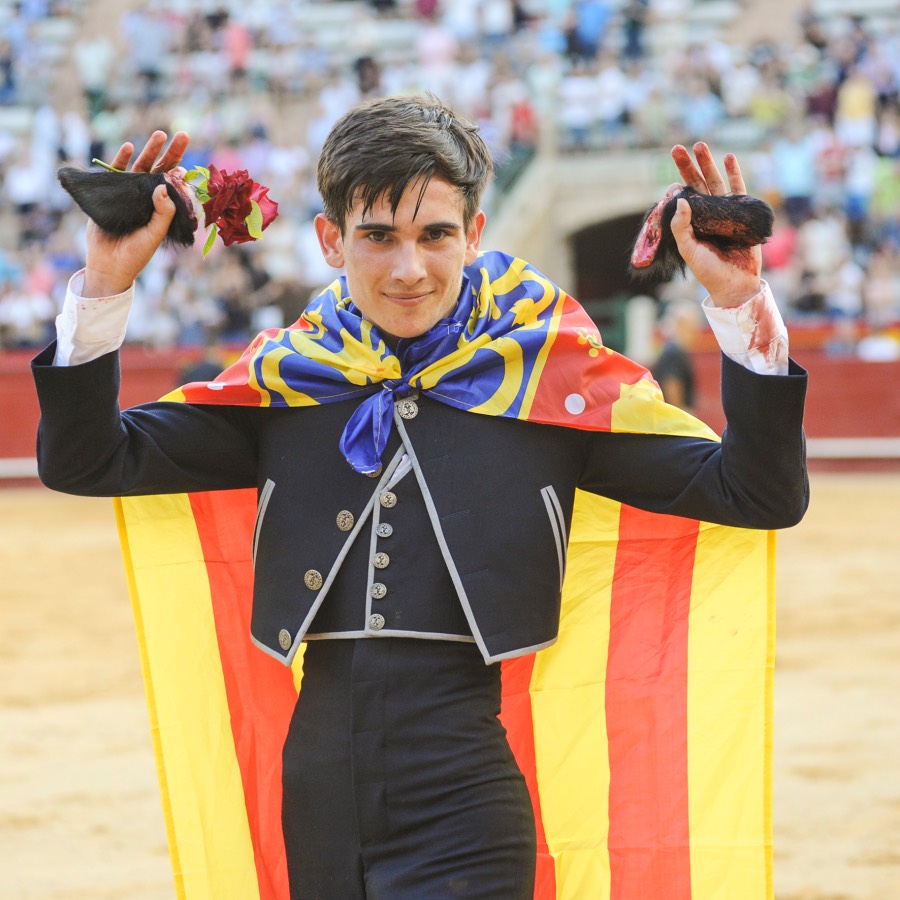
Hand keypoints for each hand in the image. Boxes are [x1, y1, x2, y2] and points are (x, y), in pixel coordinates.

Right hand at [83, 130, 190, 297]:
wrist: (108, 264)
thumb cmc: (135, 254)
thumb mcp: (154, 234)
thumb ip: (162, 213)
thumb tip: (164, 184)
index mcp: (161, 208)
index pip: (174, 186)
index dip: (181, 174)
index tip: (188, 164)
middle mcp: (147, 197)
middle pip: (160, 170)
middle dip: (170, 153)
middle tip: (182, 135)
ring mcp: (129, 193)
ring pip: (141, 167)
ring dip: (150, 150)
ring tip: (160, 134)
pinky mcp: (109, 192)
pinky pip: (116, 172)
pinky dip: (121, 159)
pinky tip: (130, 147)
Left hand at [669, 142, 761, 307]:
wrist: (736, 283)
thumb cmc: (709, 271)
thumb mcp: (690, 251)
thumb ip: (681, 228)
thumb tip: (680, 200)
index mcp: (690, 224)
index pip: (680, 201)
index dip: (675, 189)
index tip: (671, 183)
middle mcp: (706, 215)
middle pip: (695, 185)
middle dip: (687, 167)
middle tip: (677, 148)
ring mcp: (723, 212)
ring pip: (714, 182)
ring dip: (708, 164)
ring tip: (700, 145)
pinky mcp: (741, 212)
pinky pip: (737, 188)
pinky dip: (734, 172)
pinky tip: (728, 157)